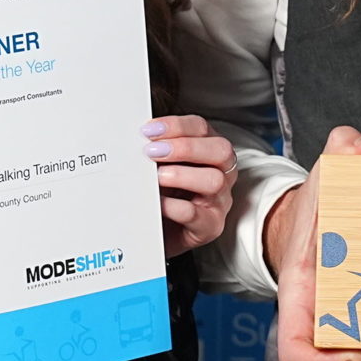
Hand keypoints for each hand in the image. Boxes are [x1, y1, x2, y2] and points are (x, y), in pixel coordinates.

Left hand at [145, 114, 236, 256]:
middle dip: (184, 147)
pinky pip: (196, 214)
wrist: (159, 234)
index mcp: (210, 152)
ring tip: (156, 177)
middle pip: (220, 150)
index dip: (176, 126)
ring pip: (214, 180)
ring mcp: (219, 200)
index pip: (202, 128)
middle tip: (152, 152)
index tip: (149, 130)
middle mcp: (222, 173)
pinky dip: (174, 206)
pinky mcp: (209, 226)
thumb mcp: (163, 167)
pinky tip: (157, 202)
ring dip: (181, 175)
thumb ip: (157, 152)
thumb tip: (138, 140)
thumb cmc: (165, 196)